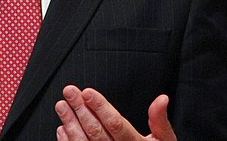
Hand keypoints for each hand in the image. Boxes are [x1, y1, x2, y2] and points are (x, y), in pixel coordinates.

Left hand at [55, 86, 176, 140]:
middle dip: (81, 109)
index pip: (116, 124)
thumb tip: (162, 99)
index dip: (100, 107)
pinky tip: (62, 128)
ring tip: (61, 106)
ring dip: (70, 123)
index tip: (87, 92)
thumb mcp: (164, 140)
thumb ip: (160, 120)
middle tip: (69, 91)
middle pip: (96, 131)